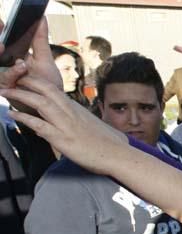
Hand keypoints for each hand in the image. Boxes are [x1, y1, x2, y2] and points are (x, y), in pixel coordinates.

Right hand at [0, 17, 62, 98]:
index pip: (2, 41)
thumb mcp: (44, 58)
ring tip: (14, 54)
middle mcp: (4, 65)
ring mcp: (3, 77)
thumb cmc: (46, 82)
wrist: (53, 105)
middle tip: (2, 27)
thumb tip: (42, 17)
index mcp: (12, 55)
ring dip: (3, 59)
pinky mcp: (4, 89)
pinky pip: (4, 80)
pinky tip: (21, 67)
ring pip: (0, 68)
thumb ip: (40, 40)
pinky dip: (11, 73)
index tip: (3, 22)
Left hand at [1, 76, 127, 175]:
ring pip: (40, 103)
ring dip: (20, 95)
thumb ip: (81, 123)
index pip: (54, 89)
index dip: (36, 82)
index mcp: (76, 109)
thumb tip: (77, 125)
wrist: (119, 156)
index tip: (23, 79)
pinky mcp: (63, 138)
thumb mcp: (94, 127)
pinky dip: (24, 119)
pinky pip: (39, 125)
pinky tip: (12, 115)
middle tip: (9, 78)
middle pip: (45, 89)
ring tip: (4, 91)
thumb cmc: (110, 144)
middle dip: (25, 81)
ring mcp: (66, 124)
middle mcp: (71, 112)